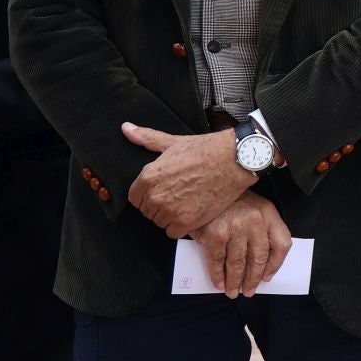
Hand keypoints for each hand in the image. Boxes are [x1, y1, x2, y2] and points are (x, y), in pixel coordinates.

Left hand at [123, 123, 253, 237]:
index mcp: (148, 177)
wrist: (234, 160)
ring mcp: (170, 211)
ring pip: (160, 222)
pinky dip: (182, 226)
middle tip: (180, 194)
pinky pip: (173, 232)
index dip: (149, 193)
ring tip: (188, 201)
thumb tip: (126, 128)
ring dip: (171, 216)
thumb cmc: (206, 149)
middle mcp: (155, 196)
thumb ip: (147, 138)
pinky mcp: (187, 222)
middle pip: (148, 211)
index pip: (135, 197)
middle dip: (160, 204)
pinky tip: (193, 211)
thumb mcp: (174, 142)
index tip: (164, 189)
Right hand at [190, 193, 292, 297]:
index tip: (268, 276)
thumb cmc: (231, 200)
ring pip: (238, 264)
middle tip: (249, 291)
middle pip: (259, 258)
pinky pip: (218, 262)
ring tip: (233, 292)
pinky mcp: (215, 236)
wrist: (205, 186)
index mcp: (268, 214)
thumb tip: (262, 262)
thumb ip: (262, 228)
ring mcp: (234, 229)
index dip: (276, 264)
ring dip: (236, 282)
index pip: (282, 243)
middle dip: (254, 279)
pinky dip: (218, 276)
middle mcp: (255, 222)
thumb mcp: (254, 207)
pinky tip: (219, 284)